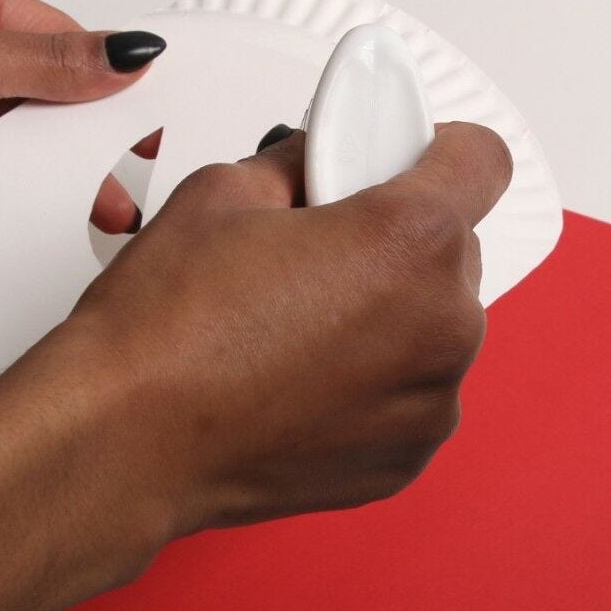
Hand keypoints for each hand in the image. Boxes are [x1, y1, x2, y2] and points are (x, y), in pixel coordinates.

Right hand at [60, 122, 512, 532]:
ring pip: (434, 330)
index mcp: (412, 240)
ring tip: (298, 329)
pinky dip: (373, 384)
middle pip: (454, 253)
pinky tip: (300, 382)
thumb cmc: (165, 331)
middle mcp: (444, 326)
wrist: (126, 442)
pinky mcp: (407, 458)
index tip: (405, 161)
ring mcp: (432, 402)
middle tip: (318, 254)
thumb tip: (321, 162)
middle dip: (397, 244)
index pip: (483, 162)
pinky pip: (411, 397)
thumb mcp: (226, 188)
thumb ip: (302, 162)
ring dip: (388, 318)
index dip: (439, 152)